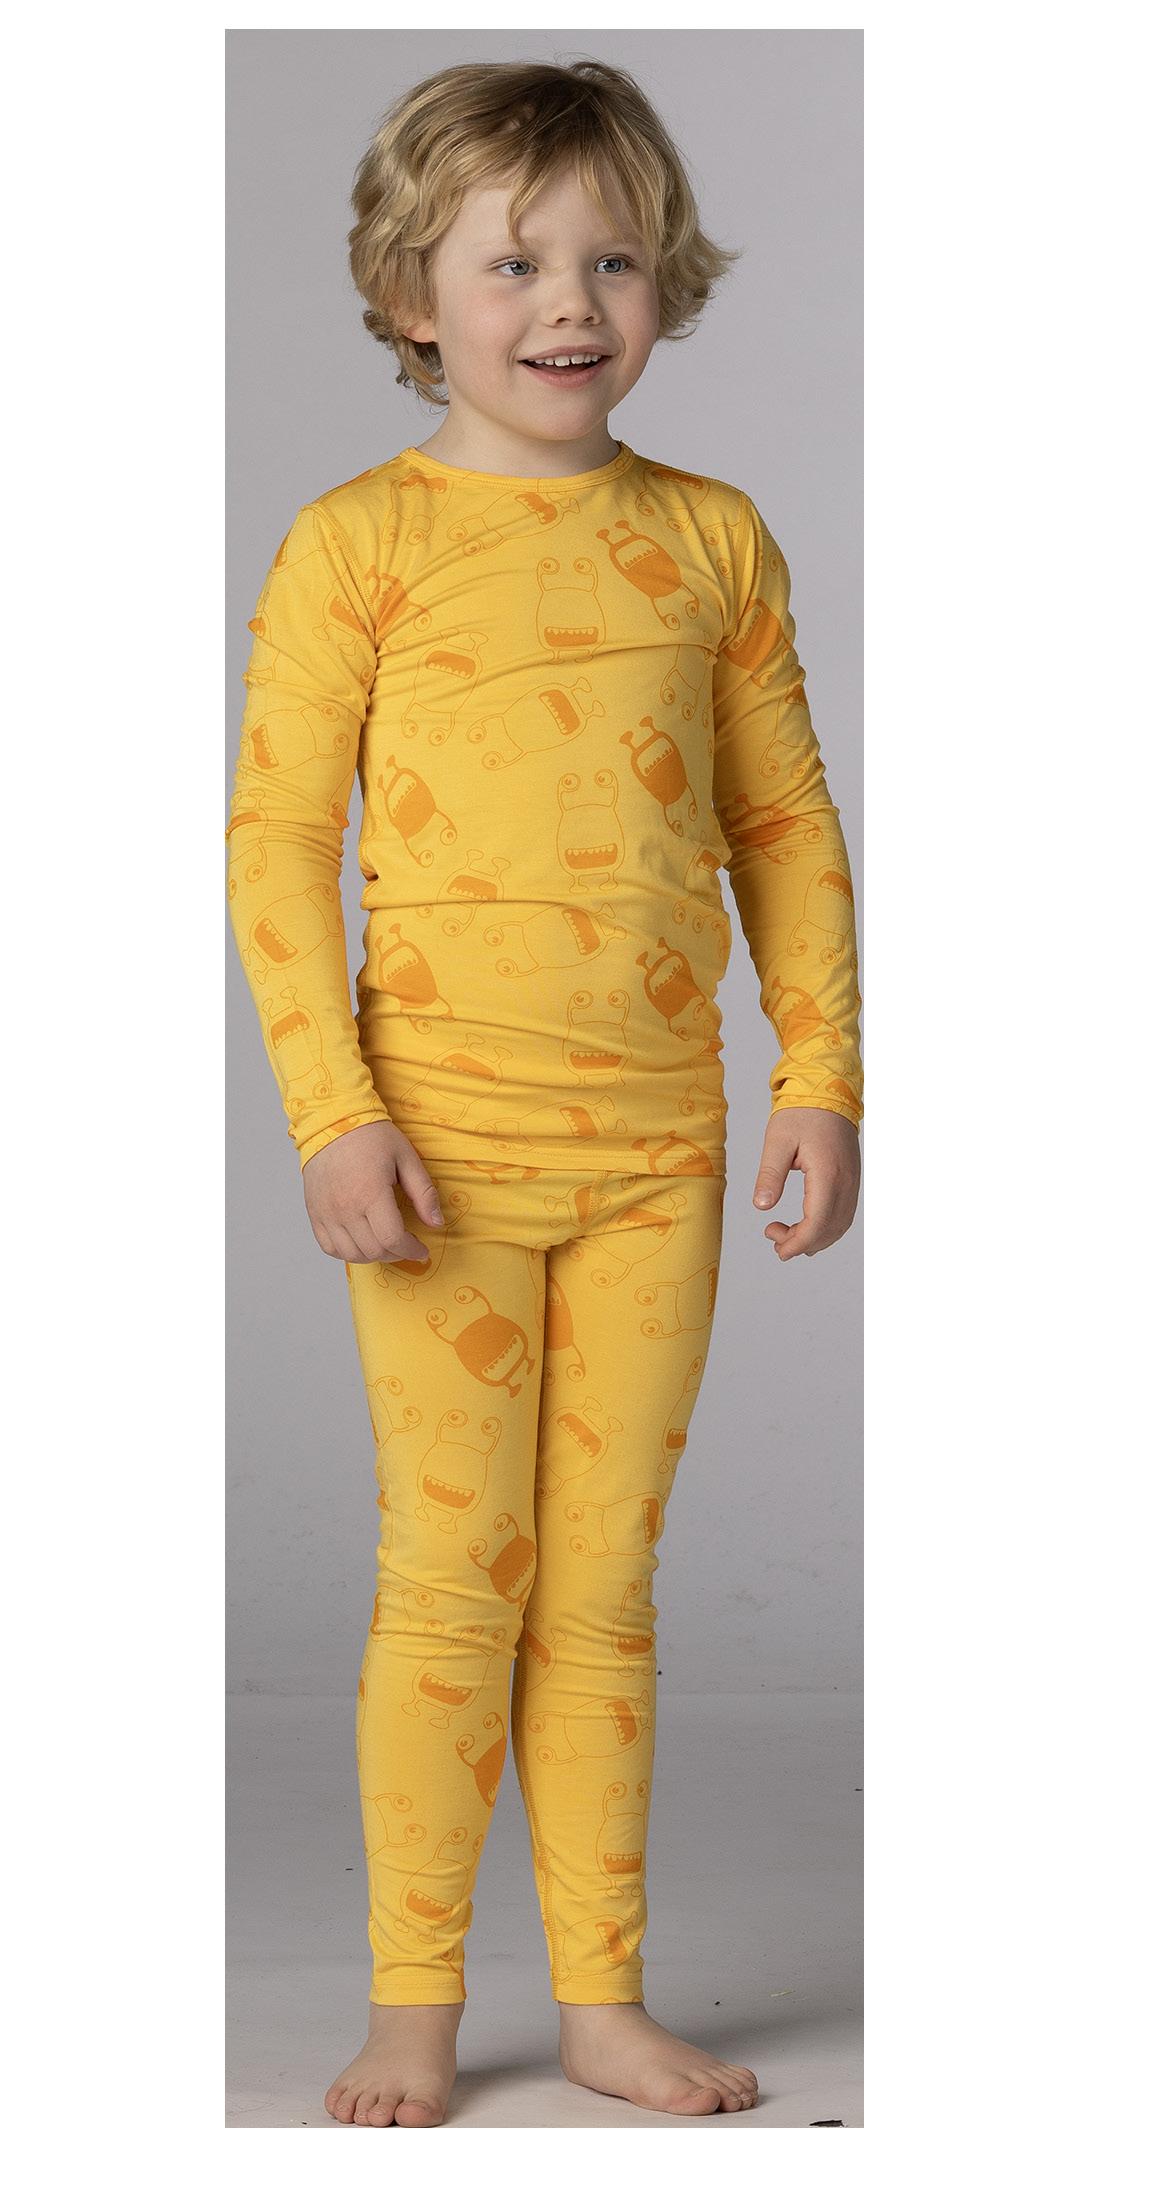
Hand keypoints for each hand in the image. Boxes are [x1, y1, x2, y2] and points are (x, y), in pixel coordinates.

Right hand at [301, 1120, 444, 1263]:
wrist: (332, 1122)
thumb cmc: (371, 1136)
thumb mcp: (406, 1158)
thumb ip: (423, 1193)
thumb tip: (436, 1223)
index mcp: (370, 1193)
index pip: (392, 1239)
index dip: (411, 1250)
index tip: (421, 1250)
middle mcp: (345, 1208)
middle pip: (374, 1250)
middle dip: (396, 1253)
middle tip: (406, 1244)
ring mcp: (327, 1213)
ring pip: (351, 1254)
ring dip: (373, 1256)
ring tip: (385, 1244)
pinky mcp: (315, 1213)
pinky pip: (329, 1247)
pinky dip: (347, 1252)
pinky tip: (361, 1242)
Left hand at [752, 1107, 860, 1259]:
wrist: (827, 1092)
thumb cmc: (801, 1113)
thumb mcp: (777, 1141)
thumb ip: (770, 1175)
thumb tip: (762, 1206)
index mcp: (828, 1174)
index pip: (818, 1223)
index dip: (798, 1243)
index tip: (777, 1247)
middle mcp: (846, 1182)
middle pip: (830, 1230)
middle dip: (802, 1243)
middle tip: (774, 1238)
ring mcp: (852, 1182)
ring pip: (840, 1225)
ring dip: (815, 1238)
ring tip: (786, 1233)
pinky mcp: (851, 1180)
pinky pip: (843, 1214)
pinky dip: (825, 1227)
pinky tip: (805, 1224)